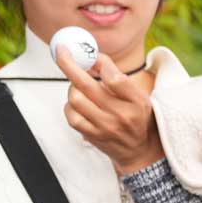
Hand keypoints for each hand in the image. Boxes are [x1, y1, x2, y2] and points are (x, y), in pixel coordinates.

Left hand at [58, 49, 163, 175]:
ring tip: (81, 88)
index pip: (115, 78)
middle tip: (61, 51)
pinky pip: (71, 115)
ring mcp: (105, 127)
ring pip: (75, 98)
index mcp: (137, 102)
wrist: (140, 151)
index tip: (93, 56)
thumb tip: (92, 58)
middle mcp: (121, 115)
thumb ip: (119, 78)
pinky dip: (70, 105)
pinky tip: (79, 104)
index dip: (100, 63)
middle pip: (87, 85)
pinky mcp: (93, 136)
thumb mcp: (139, 96)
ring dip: (73, 88)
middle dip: (69, 64)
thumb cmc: (137, 118)